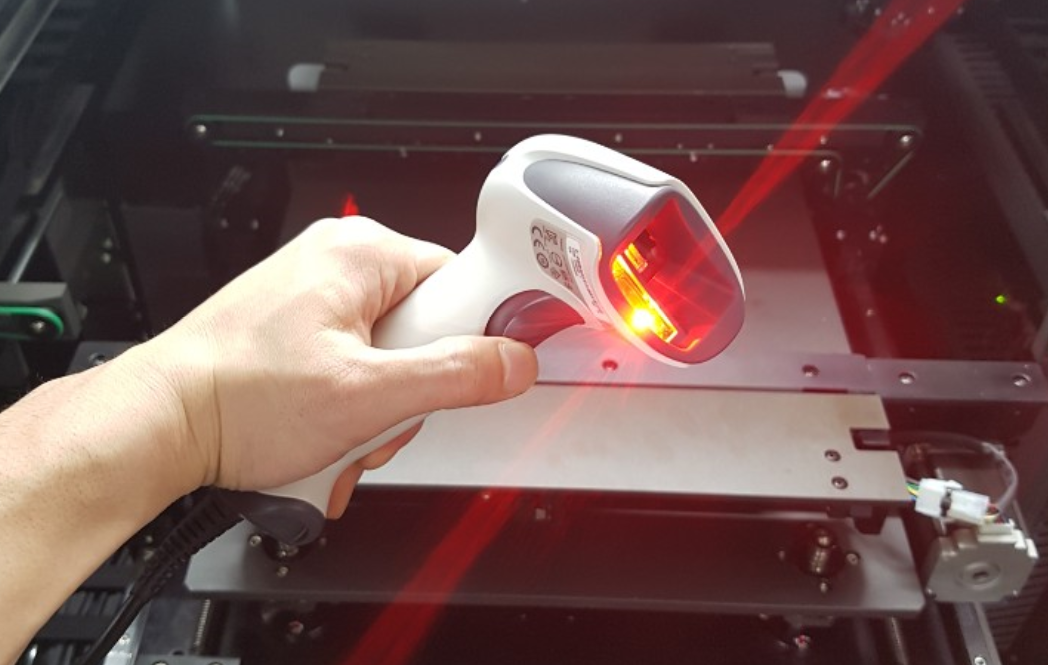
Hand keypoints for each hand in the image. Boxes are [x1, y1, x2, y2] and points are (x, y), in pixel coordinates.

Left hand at [145, 217, 537, 515]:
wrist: (161, 425)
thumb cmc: (238, 397)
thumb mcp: (367, 395)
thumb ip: (455, 376)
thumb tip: (512, 362)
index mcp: (361, 252)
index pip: (463, 281)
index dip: (473, 337)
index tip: (472, 374)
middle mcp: (336, 261)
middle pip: (426, 328)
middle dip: (411, 390)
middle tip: (375, 414)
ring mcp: (313, 295)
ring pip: (390, 356)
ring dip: (377, 410)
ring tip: (338, 431)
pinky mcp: (296, 328)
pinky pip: (354, 365)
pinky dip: (348, 407)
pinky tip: (324, 432)